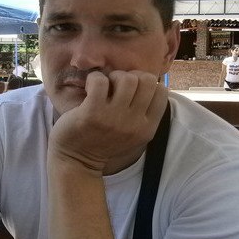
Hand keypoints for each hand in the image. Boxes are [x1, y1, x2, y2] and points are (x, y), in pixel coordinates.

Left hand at [49, 70, 167, 172]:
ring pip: (127, 79)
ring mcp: (114, 118)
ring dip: (114, 77)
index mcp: (147, 128)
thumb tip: (147, 81)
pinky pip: (100, 81)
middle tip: (117, 86)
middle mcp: (134, 124)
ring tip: (104, 87)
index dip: (146, 83)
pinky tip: (90, 88)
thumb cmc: (103, 141)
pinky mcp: (92, 113)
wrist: (76, 162)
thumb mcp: (132, 133)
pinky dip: (94, 79)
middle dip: (131, 76)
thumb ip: (143, 113)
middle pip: (146, 80)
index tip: (132, 89)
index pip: (162, 91)